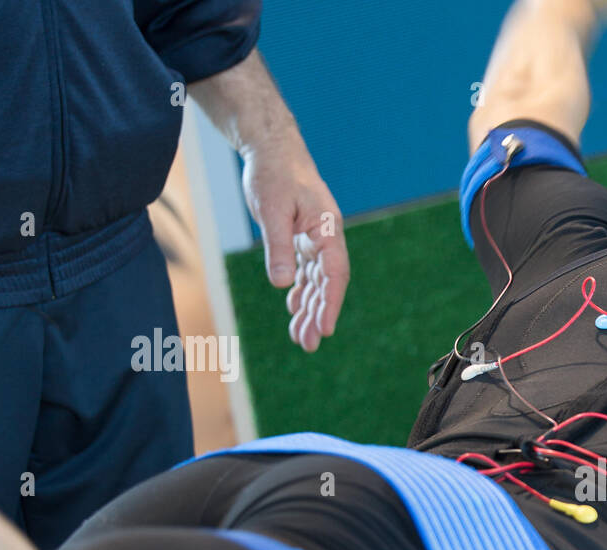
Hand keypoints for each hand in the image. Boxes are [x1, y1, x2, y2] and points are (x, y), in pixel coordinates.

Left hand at [241, 136, 349, 352]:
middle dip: (319, 315)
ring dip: (310, 309)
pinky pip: (306, 271)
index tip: (325, 329)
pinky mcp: (302, 238)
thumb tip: (282, 286)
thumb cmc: (274, 173)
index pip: (335, 275)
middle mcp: (326, 238)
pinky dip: (301, 291)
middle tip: (308, 345)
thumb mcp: (272, 210)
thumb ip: (278, 247)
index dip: (331, 304)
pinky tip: (295, 309)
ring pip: (317, 282)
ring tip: (300, 337)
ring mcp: (315, 239)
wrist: (272, 148)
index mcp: (327, 230)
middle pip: (327, 284)